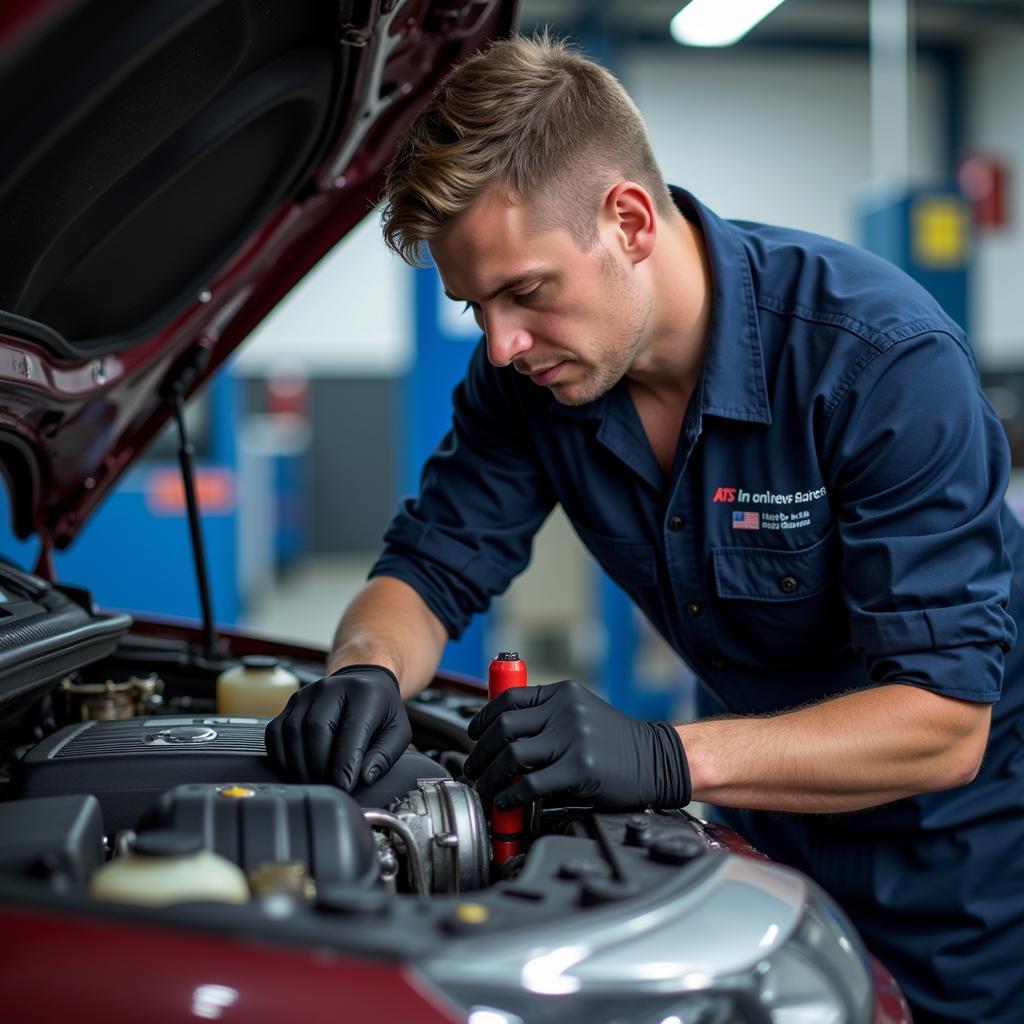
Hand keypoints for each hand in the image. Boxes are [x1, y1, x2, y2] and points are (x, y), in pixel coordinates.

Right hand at [264, 664, 410, 788]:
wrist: (364, 683)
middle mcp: (331, 688)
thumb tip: (364, 777)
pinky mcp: (290, 703)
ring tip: (315, 780)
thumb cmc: (381, 711)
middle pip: (316, 729)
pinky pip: (276, 733)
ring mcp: (307, 694)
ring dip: (300, 765)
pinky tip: (297, 769)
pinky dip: (282, 757)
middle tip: (329, 785)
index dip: (345, 763)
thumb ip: (384, 755)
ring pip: (292, 732)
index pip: (350, 730)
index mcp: (364, 693)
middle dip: (320, 766)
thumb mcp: (397, 731)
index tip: (345, 786)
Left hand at [463, 679, 690, 809]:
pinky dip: (512, 795)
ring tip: (484, 788)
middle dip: (480, 751)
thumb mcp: (582, 713)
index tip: (472, 735)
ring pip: (512, 756)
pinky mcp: (579, 768)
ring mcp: (572, 739)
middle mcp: (565, 711)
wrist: (658, 759)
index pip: (509, 699)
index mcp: (562, 694)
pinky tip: (506, 802)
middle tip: (472, 768)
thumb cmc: (618, 742)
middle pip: (503, 727)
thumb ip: (548, 717)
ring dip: (490, 776)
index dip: (483, 718)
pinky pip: (532, 784)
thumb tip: (504, 734)